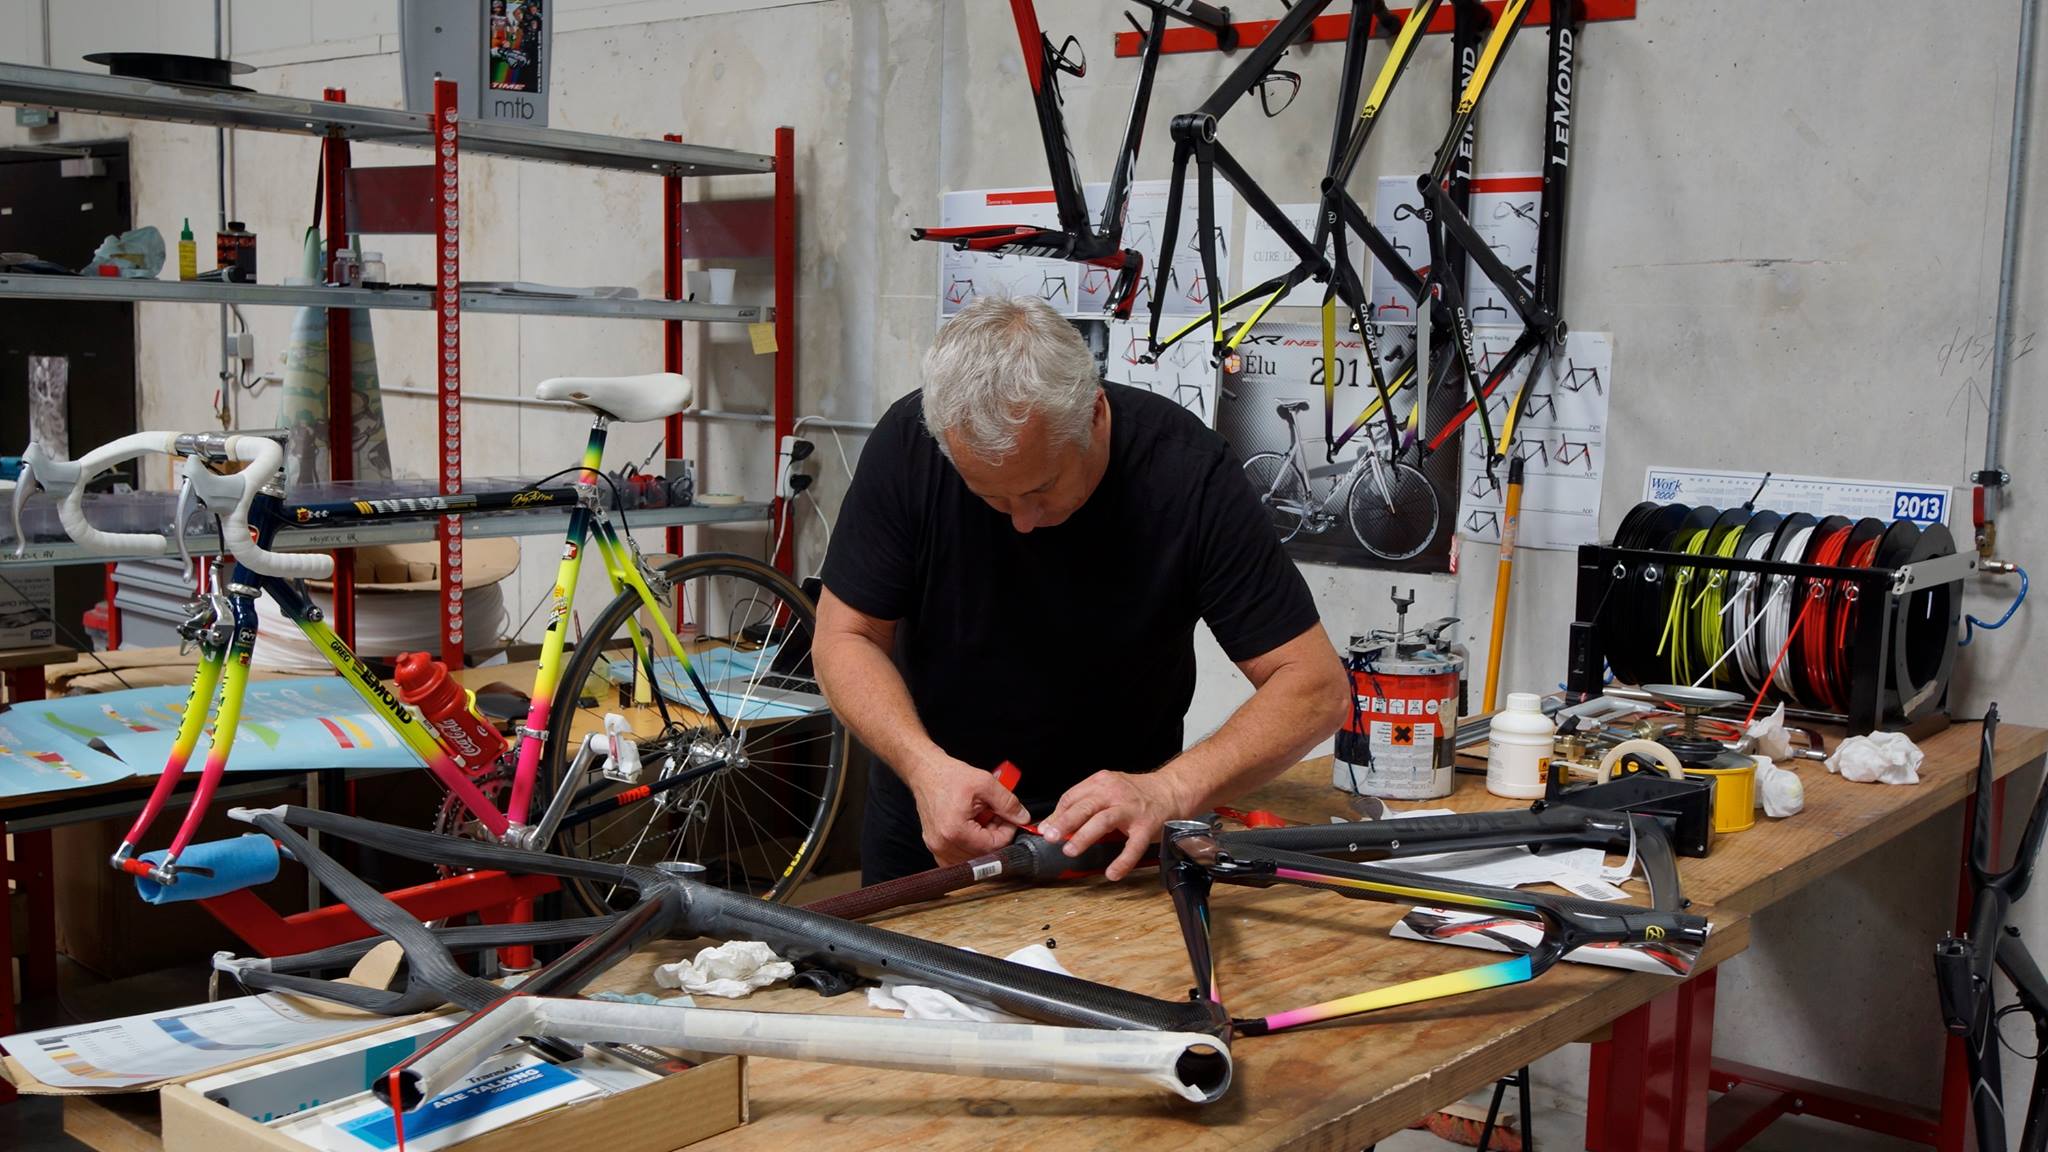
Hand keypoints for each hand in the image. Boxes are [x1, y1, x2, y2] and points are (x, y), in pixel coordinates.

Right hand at [902, 751, 1031, 866]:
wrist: (925, 772)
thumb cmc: (949, 776)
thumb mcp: (985, 783)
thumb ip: (1007, 803)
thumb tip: (1022, 818)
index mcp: (956, 831)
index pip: (993, 845)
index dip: (1007, 831)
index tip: (1007, 818)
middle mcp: (943, 844)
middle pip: (983, 854)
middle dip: (995, 836)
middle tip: (995, 816)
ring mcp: (936, 847)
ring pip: (971, 858)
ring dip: (983, 843)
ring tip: (983, 821)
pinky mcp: (934, 846)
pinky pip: (957, 858)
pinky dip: (969, 847)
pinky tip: (972, 829)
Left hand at [1039, 770, 1191, 880]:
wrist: (1171, 791)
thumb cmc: (1136, 793)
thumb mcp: (1106, 790)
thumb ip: (1082, 804)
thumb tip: (1052, 823)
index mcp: (1102, 783)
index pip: (1072, 797)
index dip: (1057, 814)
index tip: (1045, 829)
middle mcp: (1115, 793)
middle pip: (1084, 806)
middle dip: (1065, 822)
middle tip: (1051, 837)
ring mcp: (1131, 810)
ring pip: (1103, 821)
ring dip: (1084, 836)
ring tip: (1070, 850)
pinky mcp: (1147, 826)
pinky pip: (1133, 846)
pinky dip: (1122, 861)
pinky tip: (1112, 872)